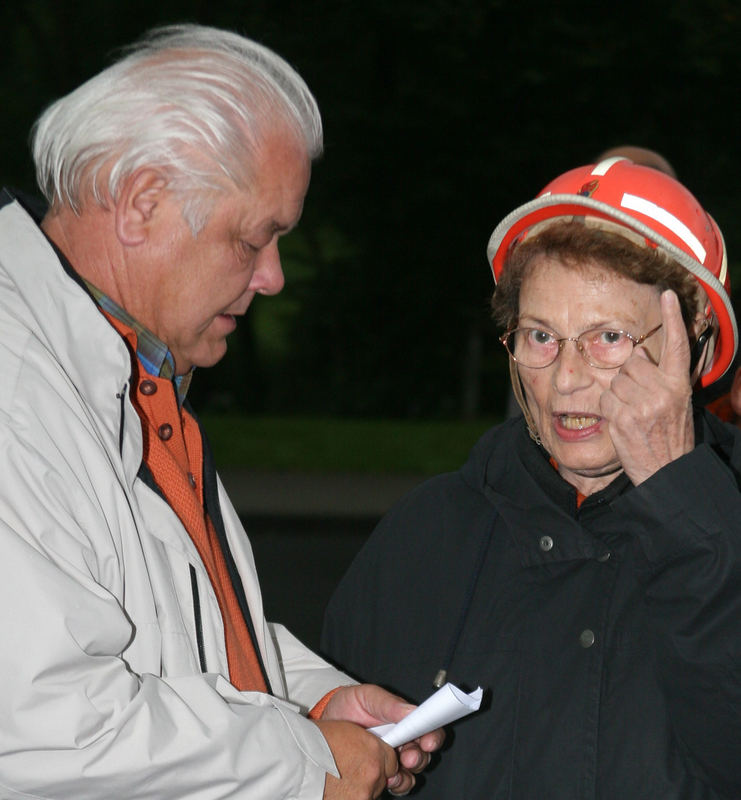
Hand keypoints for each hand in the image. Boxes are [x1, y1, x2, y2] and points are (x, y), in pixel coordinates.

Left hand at [320, 684, 444, 796]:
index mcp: (403, 719)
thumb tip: (411, 710)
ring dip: (408, 773)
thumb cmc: (348, 705)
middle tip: (408, 756)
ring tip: (395, 770)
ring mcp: (391, 757)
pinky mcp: (380, 772)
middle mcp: (402, 739)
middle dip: (419, 757)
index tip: (427, 741)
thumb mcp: (368, 697)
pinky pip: (397, 783)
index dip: (432, 736)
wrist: (326, 722)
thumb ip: (389, 704)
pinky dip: (397, 783)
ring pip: (412, 771)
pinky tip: (388, 779)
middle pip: (423, 753)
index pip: (427, 728)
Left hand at [599, 289, 693, 484]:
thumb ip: (659, 379)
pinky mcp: (624, 416)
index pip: (677, 345)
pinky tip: (622, 423)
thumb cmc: (667, 435)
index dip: (672, 318)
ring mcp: (644, 403)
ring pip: (614, 381)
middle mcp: (664, 390)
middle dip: (628, 379)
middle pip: (631, 363)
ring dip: (616, 396)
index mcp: (679, 384)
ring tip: (632, 414)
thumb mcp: (674, 404)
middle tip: (639, 403)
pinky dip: (607, 410)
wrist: (666, 470)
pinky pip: (604, 399)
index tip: (666, 295)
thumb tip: (636, 357)